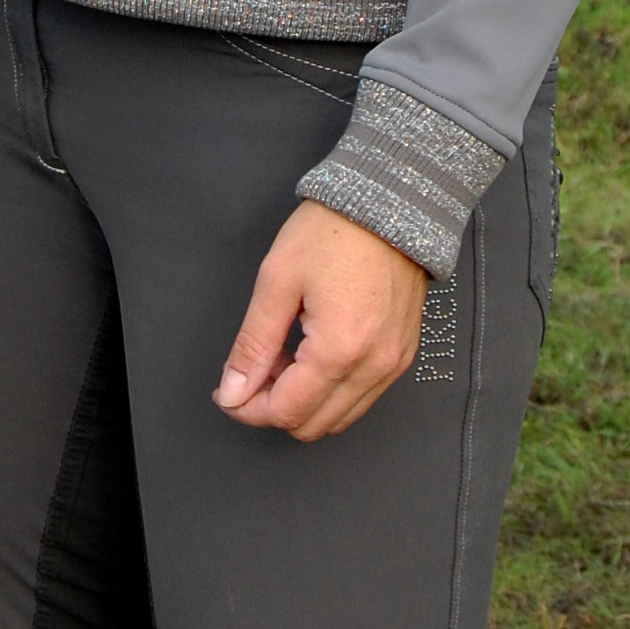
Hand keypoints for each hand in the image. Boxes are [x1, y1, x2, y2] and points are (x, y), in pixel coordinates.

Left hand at [213, 200, 427, 440]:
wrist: (390, 202)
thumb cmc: (334, 231)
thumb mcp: (277, 281)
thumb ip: (253, 344)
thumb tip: (233, 390)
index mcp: (339, 350)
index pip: (285, 412)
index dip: (247, 408)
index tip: (227, 391)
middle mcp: (373, 367)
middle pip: (313, 426)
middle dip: (274, 408)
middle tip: (252, 371)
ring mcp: (393, 364)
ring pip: (339, 418)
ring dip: (303, 401)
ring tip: (282, 357)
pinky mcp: (402, 354)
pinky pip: (362, 396)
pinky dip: (330, 390)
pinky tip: (310, 354)